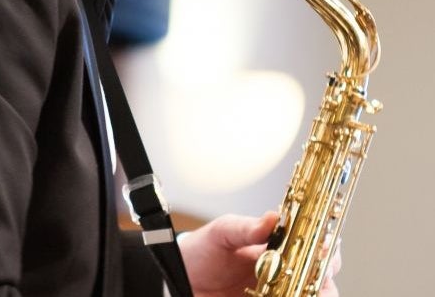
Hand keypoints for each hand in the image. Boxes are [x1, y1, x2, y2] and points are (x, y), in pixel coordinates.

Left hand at [178, 212, 341, 296]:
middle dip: (327, 278)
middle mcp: (284, 270)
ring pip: (312, 295)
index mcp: (277, 245)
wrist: (181, 278)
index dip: (326, 246)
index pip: (313, 244)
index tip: (326, 247)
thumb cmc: (203, 250)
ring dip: (315, 293)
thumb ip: (245, 228)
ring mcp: (278, 292)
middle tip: (319, 279)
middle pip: (322, 277)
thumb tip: (272, 218)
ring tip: (301, 293)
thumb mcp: (222, 233)